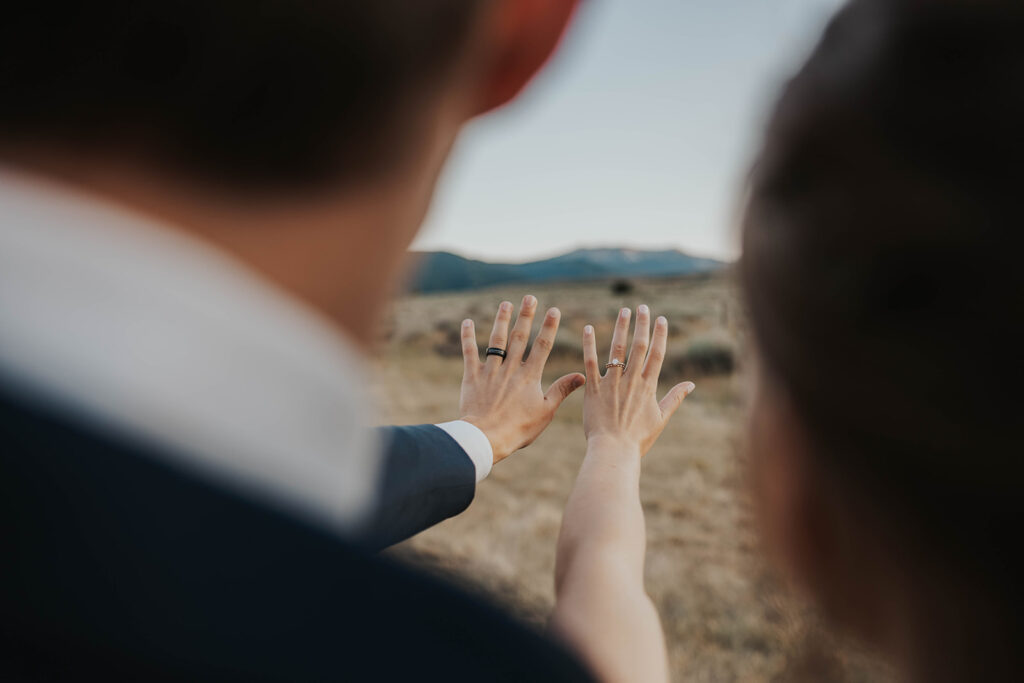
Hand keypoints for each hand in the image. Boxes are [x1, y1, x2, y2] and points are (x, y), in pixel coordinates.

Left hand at [459, 295, 585, 464]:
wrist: (487, 438)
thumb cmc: (519, 429)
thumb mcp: (546, 411)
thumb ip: (562, 390)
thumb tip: (582, 375)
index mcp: (530, 376)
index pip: (542, 346)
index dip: (548, 327)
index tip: (554, 310)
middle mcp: (511, 368)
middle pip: (520, 337)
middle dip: (526, 316)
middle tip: (530, 297)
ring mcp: (490, 371)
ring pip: (496, 340)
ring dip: (501, 320)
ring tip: (506, 303)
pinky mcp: (472, 377)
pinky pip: (469, 353)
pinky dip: (468, 337)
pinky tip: (467, 322)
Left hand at [582, 305, 694, 455]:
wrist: (614, 451)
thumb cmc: (638, 439)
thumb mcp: (661, 418)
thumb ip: (675, 398)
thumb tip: (691, 385)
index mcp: (648, 387)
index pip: (657, 354)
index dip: (660, 335)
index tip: (661, 318)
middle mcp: (631, 380)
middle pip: (639, 346)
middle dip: (641, 324)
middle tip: (641, 306)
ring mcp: (612, 383)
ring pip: (616, 349)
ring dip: (620, 328)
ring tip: (623, 310)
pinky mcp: (593, 389)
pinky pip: (590, 362)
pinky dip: (589, 344)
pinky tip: (588, 328)